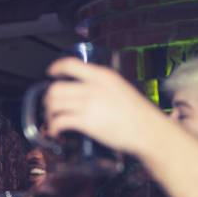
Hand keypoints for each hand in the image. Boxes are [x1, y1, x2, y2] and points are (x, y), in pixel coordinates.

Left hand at [44, 57, 169, 155]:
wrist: (148, 131)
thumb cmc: (138, 114)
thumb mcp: (121, 89)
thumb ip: (102, 86)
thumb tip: (85, 89)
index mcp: (103, 76)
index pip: (70, 64)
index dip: (56, 68)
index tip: (50, 73)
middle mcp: (93, 87)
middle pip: (56, 87)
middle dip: (48, 99)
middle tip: (51, 107)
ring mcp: (89, 104)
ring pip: (55, 104)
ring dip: (49, 114)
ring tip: (53, 120)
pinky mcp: (86, 122)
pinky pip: (60, 121)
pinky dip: (53, 127)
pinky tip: (56, 132)